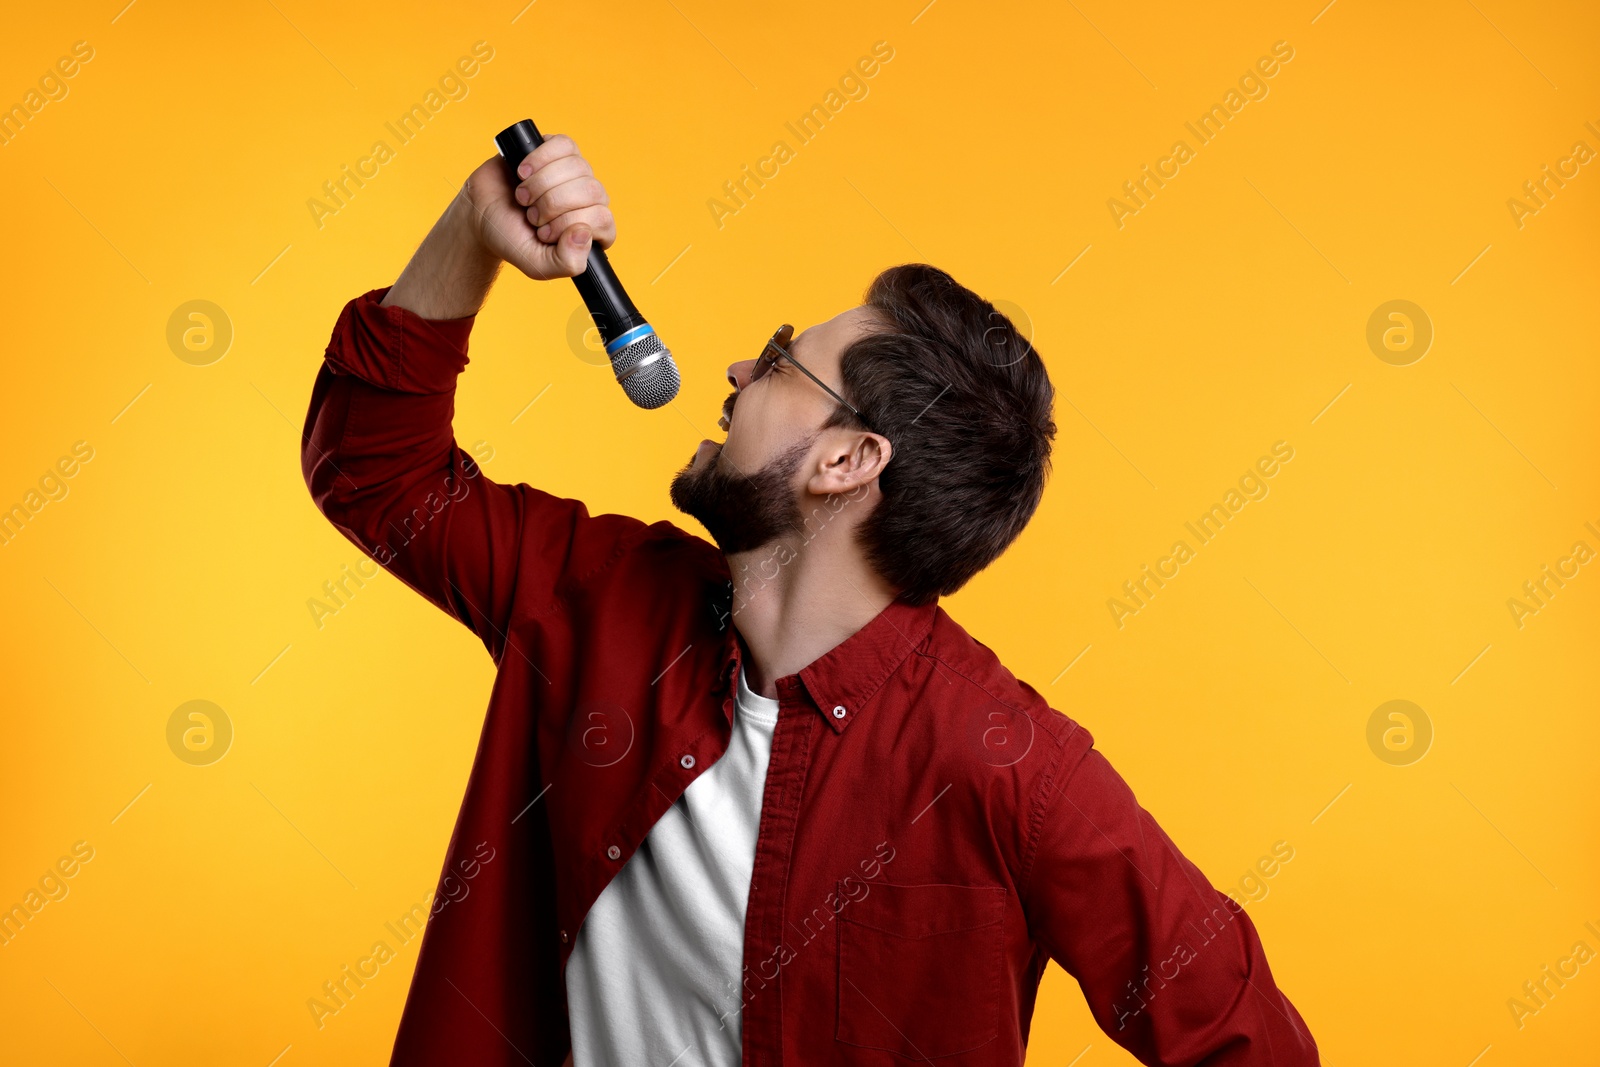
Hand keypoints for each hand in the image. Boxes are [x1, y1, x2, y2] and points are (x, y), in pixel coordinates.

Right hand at [460, 134, 616, 280]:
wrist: (481, 213)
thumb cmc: (511, 239)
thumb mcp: (537, 265)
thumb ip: (566, 262)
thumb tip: (585, 233)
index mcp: (591, 230)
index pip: (602, 220)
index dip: (568, 224)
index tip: (543, 233)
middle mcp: (589, 200)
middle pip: (591, 191)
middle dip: (553, 204)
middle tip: (531, 215)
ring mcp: (575, 173)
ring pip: (578, 167)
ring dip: (542, 184)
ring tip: (524, 197)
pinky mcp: (557, 151)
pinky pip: (563, 145)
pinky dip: (540, 158)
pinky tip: (524, 172)